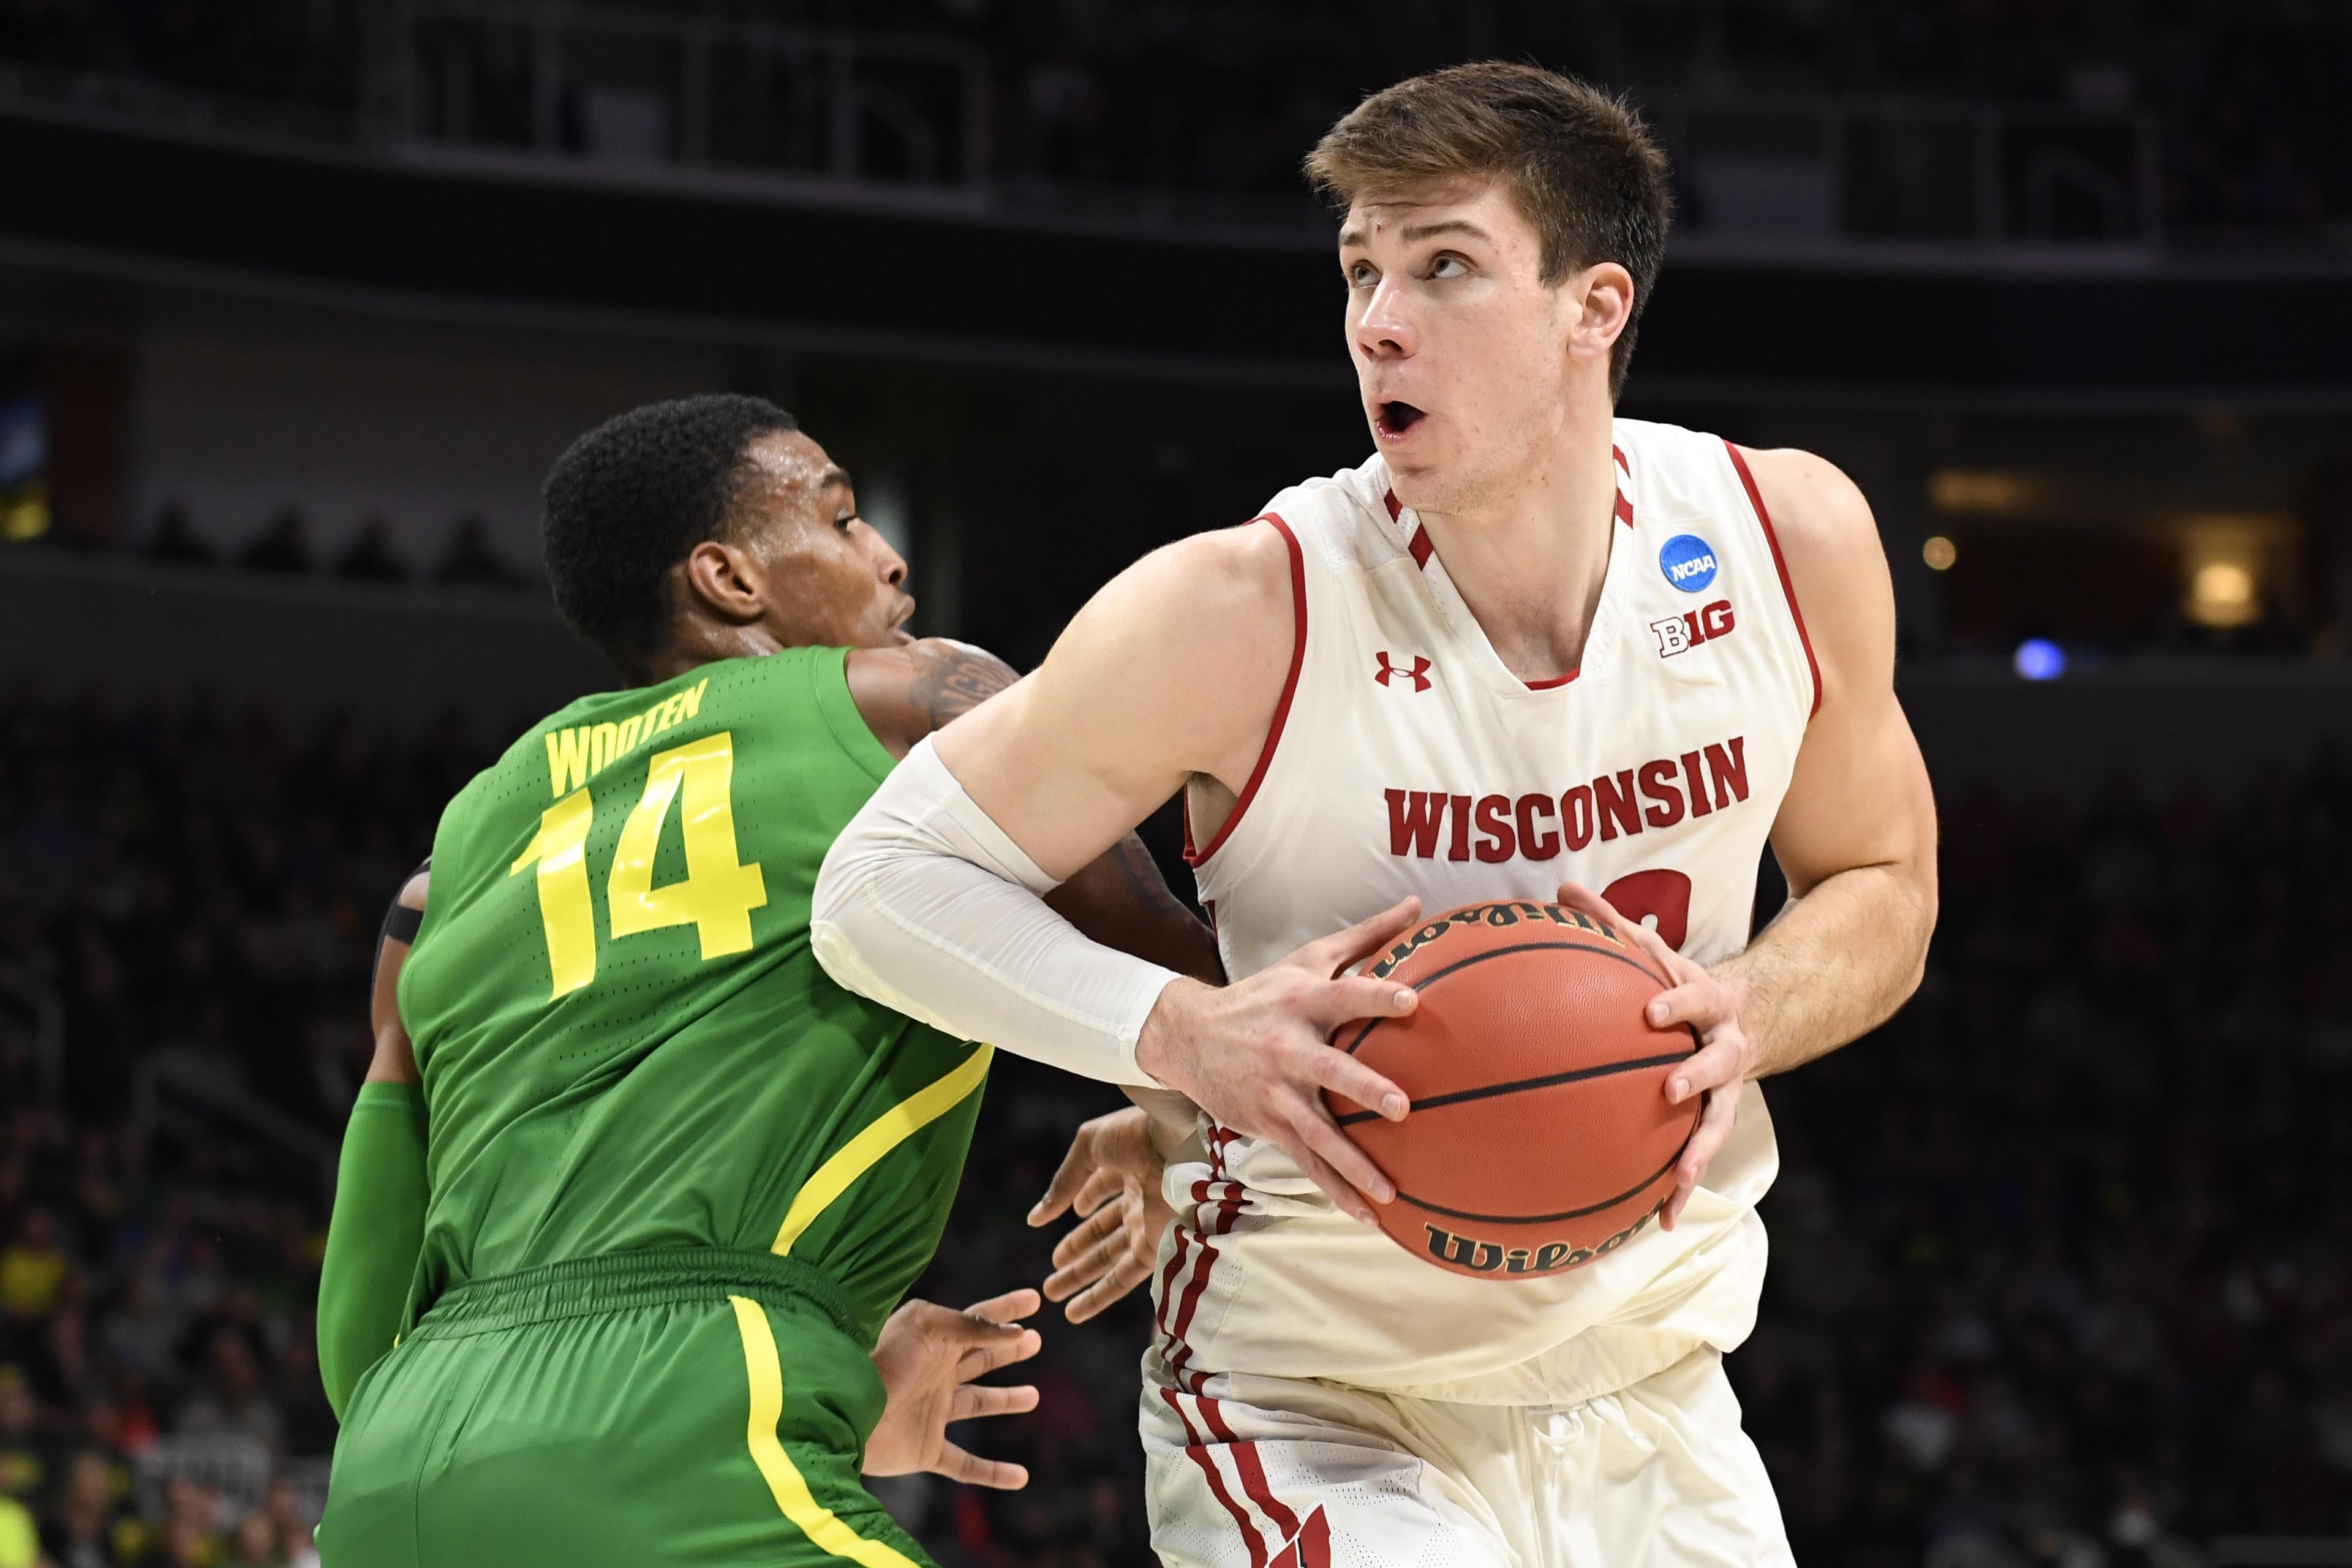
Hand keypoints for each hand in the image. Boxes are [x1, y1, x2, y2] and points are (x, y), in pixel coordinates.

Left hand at [864, 1290, 1042, 1489]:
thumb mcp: (927, 1325)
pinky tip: (1020, 1477)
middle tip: (1036, 1341)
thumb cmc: (883, 1360)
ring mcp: (931, 1413)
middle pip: (980, 1359)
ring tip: (1033, 1396)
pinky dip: (993, 1474)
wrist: (845, 1411)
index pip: (979, 1320)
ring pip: (977, 1404)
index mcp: (935, 1341)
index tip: (1035, 1298)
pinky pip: (965, 1466)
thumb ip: (971, 1326)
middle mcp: (935, 1375)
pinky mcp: (924, 1450)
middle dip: (1008, 1349)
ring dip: (1005, 1400)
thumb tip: (1015, 1332)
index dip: (1007, 1309)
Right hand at [1027, 1106, 1176, 1322]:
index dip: (1084, 1201)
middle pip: (1103, 1233)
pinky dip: (1098, 1296)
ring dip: (1080, 1277)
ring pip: (1109, 1260)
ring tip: (1051, 1293)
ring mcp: (1148, 1226)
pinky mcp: (1157, 1248)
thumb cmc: (1137, 1134)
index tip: (1065, 1214)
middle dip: (1076, 1253)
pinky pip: (1123, 1279)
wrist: (1182, 1145)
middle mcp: (1139, 1199)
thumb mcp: (1089, 1147)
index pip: (1101, 1190)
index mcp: (1127, 1166)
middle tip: (1051, 1273)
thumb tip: (1036, 1219)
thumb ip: (1064, 1182)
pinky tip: (1074, 1311)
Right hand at [1133, 897, 1422, 1224]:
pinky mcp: (1269, 1124)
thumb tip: (1417, 906)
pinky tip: (1368, 1214)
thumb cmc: (1262, 994)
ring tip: (1389, 1189)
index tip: (1412, 1000)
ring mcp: (1277, 1092)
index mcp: (1303, 1003)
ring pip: (1318, 1132)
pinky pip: (1307, 1162)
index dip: (1376, 995)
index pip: (1345, 995)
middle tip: (1402, 1107)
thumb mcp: (1306, 959)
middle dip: (1364, 1089)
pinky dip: (1335, 1190)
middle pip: (1330, 1070)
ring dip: (1353, 1163)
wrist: (1188, 1035)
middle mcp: (1289, 1048)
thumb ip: (1365, 935)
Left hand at [1555, 882, 1757, 1230]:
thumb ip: (1610, 923)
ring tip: (1679, 1186)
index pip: (1691, 994)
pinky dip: (1681, 1188)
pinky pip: (1699, 1156)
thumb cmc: (1679, 983)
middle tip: (1671, 1091)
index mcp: (1706, 1001)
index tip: (1652, 1011)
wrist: (1756, 1014)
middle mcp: (1724, 1046)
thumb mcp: (1655, 953)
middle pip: (1718, 1063)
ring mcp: (1727, 1088)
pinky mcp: (1717, 1120)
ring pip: (1718, 1123)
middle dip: (1697, 1076)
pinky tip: (1657, 1221)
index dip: (1675, 1001)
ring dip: (1698, 1155)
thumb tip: (1559, 888)